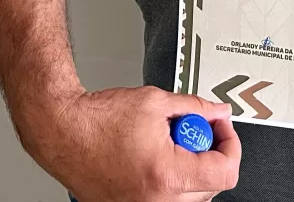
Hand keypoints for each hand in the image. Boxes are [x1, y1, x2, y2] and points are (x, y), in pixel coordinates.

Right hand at [20, 86, 239, 201]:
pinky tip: (156, 157)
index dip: (230, 145)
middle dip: (210, 155)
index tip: (222, 129)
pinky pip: (167, 201)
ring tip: (170, 143)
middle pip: (211, 188)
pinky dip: (170, 181)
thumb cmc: (98, 119)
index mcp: (167, 175)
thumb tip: (219, 112)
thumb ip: (195, 108)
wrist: (63, 132)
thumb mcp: (156, 102)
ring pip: (191, 198)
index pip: (224, 172)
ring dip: (192, 171)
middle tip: (197, 130)